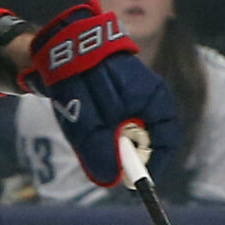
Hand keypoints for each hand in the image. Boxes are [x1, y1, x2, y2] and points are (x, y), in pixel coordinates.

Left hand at [18, 0, 180, 184]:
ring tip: (83, 127)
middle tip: (97, 159)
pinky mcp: (116, 97)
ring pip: (126, 134)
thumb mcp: (86, 118)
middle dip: (122, 155)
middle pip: (144, 141)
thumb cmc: (78, 74)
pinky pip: (113, 123)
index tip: (133, 184)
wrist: (58, 40)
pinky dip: (99, 130)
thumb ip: (100, 148)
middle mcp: (148, 97)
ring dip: (106, 141)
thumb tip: (111, 180)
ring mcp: (133, 96)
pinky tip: (81, 118)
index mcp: (154, 97)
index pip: (167, 140)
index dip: (152, 166)